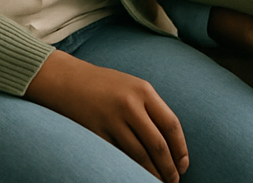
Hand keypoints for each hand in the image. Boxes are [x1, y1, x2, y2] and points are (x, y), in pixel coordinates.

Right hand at [26, 50, 188, 180]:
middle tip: (174, 180)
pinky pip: (118, 157)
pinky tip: (136, 177)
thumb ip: (150, 108)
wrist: (68, 80)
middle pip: (158, 144)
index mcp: (144, 90)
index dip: (180, 148)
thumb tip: (171, 141)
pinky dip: (130, 170)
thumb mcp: (132, 87)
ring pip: (139, 155)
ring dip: (152, 174)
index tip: (184, 165)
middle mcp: (130, 104)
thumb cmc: (104, 85)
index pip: (171, 124)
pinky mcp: (96, 133)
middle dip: (169, 167)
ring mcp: (112, 119)